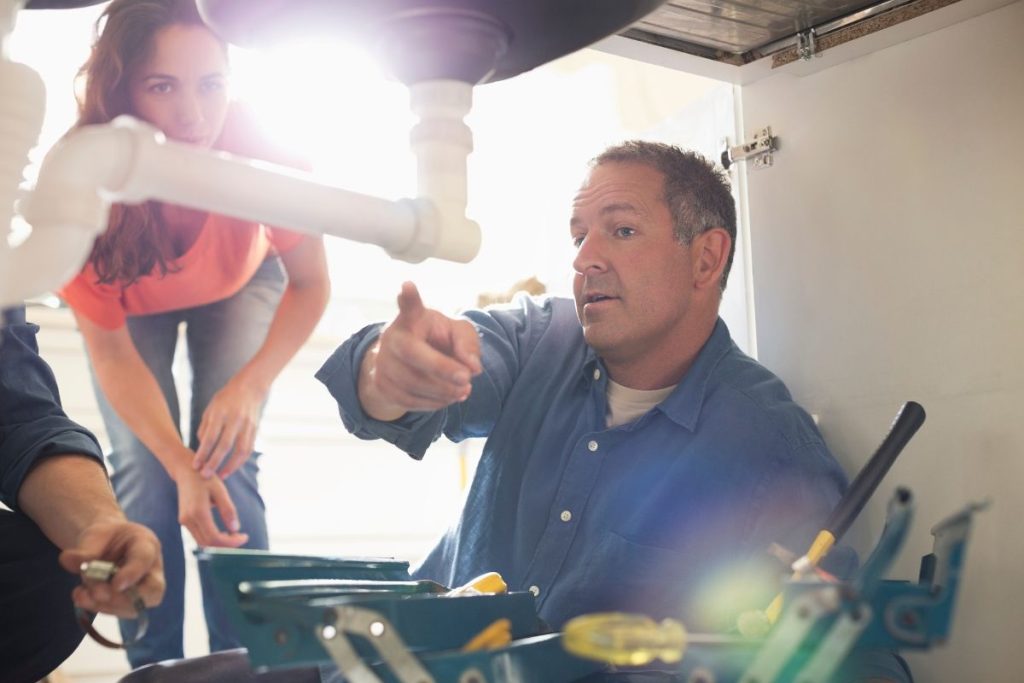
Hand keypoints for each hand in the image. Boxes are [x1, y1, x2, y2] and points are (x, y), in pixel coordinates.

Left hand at [59, 520, 164, 617]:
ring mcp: (142, 588)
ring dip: (106, 605)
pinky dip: (98, 607)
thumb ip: (85, 549)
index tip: (115, 585)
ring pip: (135, 607)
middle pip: (154, 591)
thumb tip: (66, 559)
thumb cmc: (106, 537)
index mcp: (146, 544)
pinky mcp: (129, 603)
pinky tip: (82, 597)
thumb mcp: (94, 535)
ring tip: (82, 594)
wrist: (106, 545)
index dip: (132, 573)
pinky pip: (119, 612)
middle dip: (125, 599)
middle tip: (99, 594)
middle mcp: (150, 569)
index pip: (144, 559)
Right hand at [175, 466, 249, 547]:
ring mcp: (184, 521)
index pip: (214, 537)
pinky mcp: (184, 521)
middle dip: (226, 544)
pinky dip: (212, 538)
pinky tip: (224, 533)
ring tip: (235, 536)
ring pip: (202, 542)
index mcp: (198, 512)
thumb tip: (235, 529)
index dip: (230, 542)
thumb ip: (228, 510)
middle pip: (208, 543)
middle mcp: (188, 519)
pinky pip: (199, 536)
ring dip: (219, 543)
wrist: (186, 471)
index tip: (244, 537)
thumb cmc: (206, 479)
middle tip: (241, 537)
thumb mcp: (221, 491)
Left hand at [194, 374, 266, 478]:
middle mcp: (235, 420)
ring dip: (231, 466)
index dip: (203, 453)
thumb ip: (205, 428)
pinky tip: (232, 468)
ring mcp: (247, 425)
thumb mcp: (211, 409)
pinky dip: (240, 460)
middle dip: (214, 462)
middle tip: (205, 475)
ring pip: (240, 450)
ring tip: (221, 476)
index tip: (195, 466)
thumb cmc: (226, 399)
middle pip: (225, 446)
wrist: (250, 388)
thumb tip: (202, 447)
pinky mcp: (255, 430)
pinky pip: (248, 449)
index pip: (211, 437)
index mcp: (221, 413)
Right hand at [360, 282, 481, 419]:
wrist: (408, 363)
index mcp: (412, 318)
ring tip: (464, 390)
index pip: (410, 306)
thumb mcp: (458, 334)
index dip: (408, 297)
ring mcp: (382, 361)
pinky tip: (448, 398)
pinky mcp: (381, 384)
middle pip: (413, 353)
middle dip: (441, 368)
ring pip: (412, 382)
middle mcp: (392, 337)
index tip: (407, 286)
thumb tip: (473, 368)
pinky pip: (408, 400)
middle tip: (467, 379)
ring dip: (443, 391)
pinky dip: (433, 403)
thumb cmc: (437, 341)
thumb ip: (468, 344)